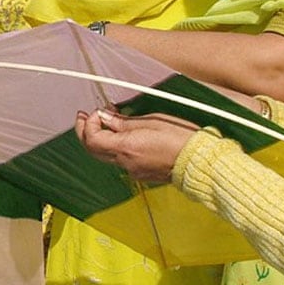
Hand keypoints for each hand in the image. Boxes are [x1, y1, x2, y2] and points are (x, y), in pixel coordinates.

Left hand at [75, 109, 199, 182]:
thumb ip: (124, 122)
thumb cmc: (181, 139)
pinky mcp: (141, 173)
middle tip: (84, 117)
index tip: (95, 111)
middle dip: (85, 131)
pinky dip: (115, 146)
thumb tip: (105, 117)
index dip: (89, 123)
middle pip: (93, 150)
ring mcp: (132, 170)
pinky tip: (122, 134)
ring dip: (100, 138)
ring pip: (105, 155)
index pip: (92, 139)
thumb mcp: (151, 122)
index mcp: (126, 148)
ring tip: (105, 121)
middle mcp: (125, 163)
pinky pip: (120, 159)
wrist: (199, 162)